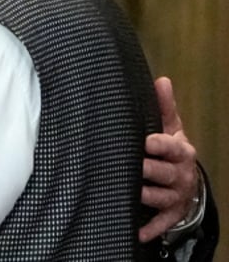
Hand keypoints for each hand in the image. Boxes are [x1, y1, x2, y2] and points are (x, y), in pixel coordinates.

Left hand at [139, 76, 198, 241]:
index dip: (158, 144)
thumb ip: (163, 105)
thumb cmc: (169, 146)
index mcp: (180, 150)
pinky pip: (162, 223)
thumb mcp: (169, 126)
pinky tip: (137, 232)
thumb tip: (161, 80)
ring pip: (159, 197)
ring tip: (128, 192)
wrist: (184, 175)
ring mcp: (176, 196)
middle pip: (164, 173)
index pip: (171, 147)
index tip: (144, 141)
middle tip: (131, 167)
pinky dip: (151, 228)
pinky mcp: (171, 214)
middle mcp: (181, 174)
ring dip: (144, 196)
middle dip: (148, 170)